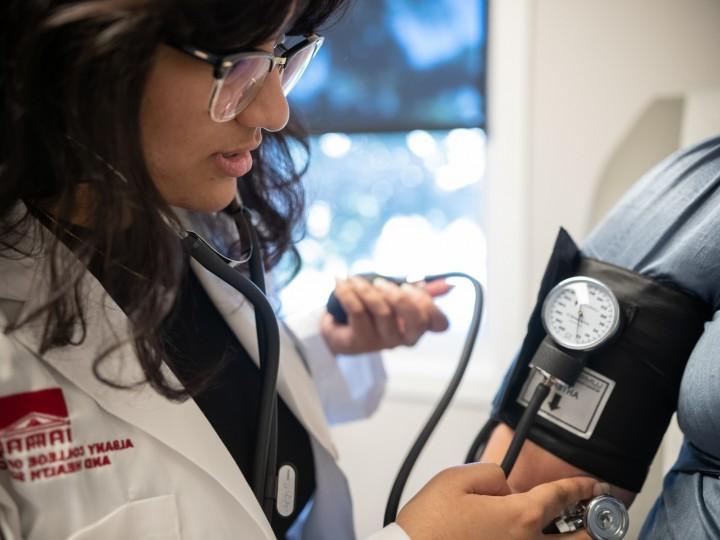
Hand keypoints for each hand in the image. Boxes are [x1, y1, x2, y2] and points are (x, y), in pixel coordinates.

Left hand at [321, 276, 450, 354]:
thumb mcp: (397, 297)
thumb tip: (449, 284)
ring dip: (366, 289)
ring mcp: (381, 343)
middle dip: (399, 296)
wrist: (337, 327)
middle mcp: (402, 339)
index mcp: (416, 327)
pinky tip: (341, 282)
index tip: (410, 286)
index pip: (439, 323)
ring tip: (354, 279)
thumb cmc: (371, 310)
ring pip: (383, 311)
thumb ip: (422, 291)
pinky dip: (348, 292)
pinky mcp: (357, 342)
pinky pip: (357, 311)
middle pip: (415, 320)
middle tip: (380, 282)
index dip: (428, 303)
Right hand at [396, 463, 601, 539]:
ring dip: (574, 539)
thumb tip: (505, 485)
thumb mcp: (455, 479)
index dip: (581, 487)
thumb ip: (490, 473)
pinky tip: (541, 539)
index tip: (594, 484)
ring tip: (574, 529)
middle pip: (580, 537)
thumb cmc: (428, 526)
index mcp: (519, 517)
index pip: (562, 497)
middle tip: (597, 511)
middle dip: (595, 522)